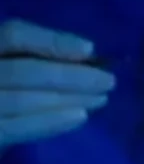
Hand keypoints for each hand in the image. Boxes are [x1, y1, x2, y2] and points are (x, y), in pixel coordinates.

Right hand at [0, 20, 115, 150]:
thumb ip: (45, 55)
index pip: (14, 34)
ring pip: (21, 101)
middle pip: (22, 71)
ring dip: (66, 100)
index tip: (90, 49)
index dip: (52, 41)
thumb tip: (89, 56)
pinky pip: (15, 128)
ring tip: (100, 99)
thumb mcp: (22, 59)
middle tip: (108, 81)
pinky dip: (50, 123)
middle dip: (70, 76)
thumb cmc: (13, 82)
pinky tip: (80, 117)